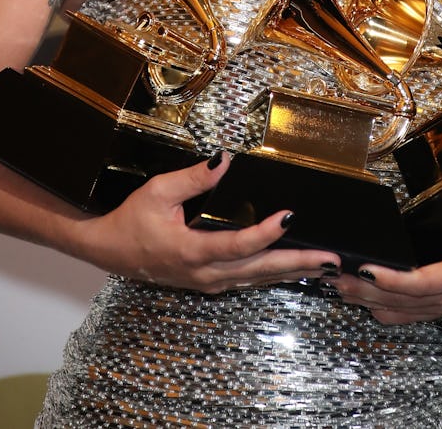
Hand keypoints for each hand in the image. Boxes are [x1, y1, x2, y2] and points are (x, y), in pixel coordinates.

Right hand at [78, 152, 340, 292]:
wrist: (109, 250)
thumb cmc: (132, 219)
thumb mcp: (159, 191)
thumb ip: (194, 177)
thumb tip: (226, 160)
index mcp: (192, 251)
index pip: (238, 245)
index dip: (266, 232)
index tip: (291, 216)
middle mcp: (205, 273)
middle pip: (260, 270)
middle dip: (299, 263)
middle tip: (332, 259)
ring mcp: (209, 281)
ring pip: (258, 279)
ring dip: (292, 271)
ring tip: (325, 266)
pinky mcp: (210, 281)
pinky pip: (248, 279)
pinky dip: (275, 274)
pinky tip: (295, 268)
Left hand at [332, 215, 441, 325]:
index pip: (423, 282)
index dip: (392, 278)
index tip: (366, 268)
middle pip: (398, 298)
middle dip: (362, 287)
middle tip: (330, 274)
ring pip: (398, 307)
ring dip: (365, 297)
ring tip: (334, 283)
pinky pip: (408, 311)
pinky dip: (382, 305)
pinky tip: (365, 299)